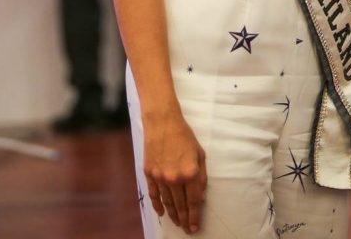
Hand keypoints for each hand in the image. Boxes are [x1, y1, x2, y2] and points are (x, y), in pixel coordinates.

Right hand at [143, 112, 206, 234]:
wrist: (162, 122)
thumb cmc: (184, 135)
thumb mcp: (200, 153)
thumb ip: (201, 176)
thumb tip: (200, 196)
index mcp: (190, 172)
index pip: (193, 201)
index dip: (194, 216)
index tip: (195, 227)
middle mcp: (175, 178)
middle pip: (180, 205)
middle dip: (184, 219)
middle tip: (187, 229)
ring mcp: (160, 177)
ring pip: (167, 202)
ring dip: (173, 215)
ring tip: (177, 223)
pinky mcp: (149, 173)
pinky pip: (153, 194)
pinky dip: (157, 205)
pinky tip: (162, 213)